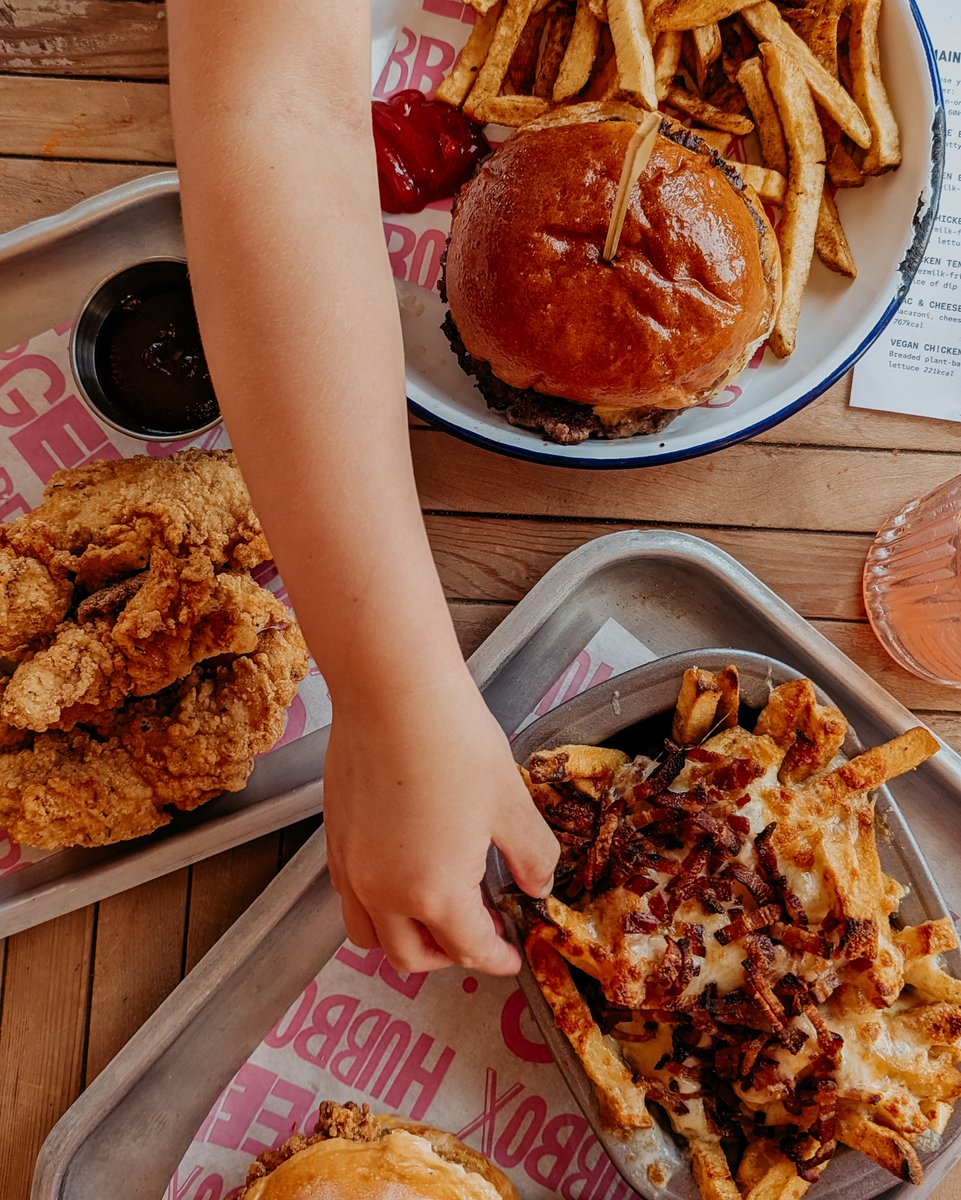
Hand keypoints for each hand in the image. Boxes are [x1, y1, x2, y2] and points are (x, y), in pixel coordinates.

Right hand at [323, 664, 557, 974]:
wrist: (392, 694)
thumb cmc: (454, 745)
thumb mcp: (511, 804)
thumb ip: (532, 856)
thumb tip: (539, 885)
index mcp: (434, 894)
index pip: (469, 949)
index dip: (498, 957)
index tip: (513, 954)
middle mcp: (382, 892)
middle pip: (412, 956)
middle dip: (450, 957)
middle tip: (480, 935)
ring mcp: (351, 867)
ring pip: (370, 934)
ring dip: (405, 939)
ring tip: (434, 914)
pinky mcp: (333, 838)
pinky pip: (350, 896)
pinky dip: (376, 904)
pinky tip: (401, 871)